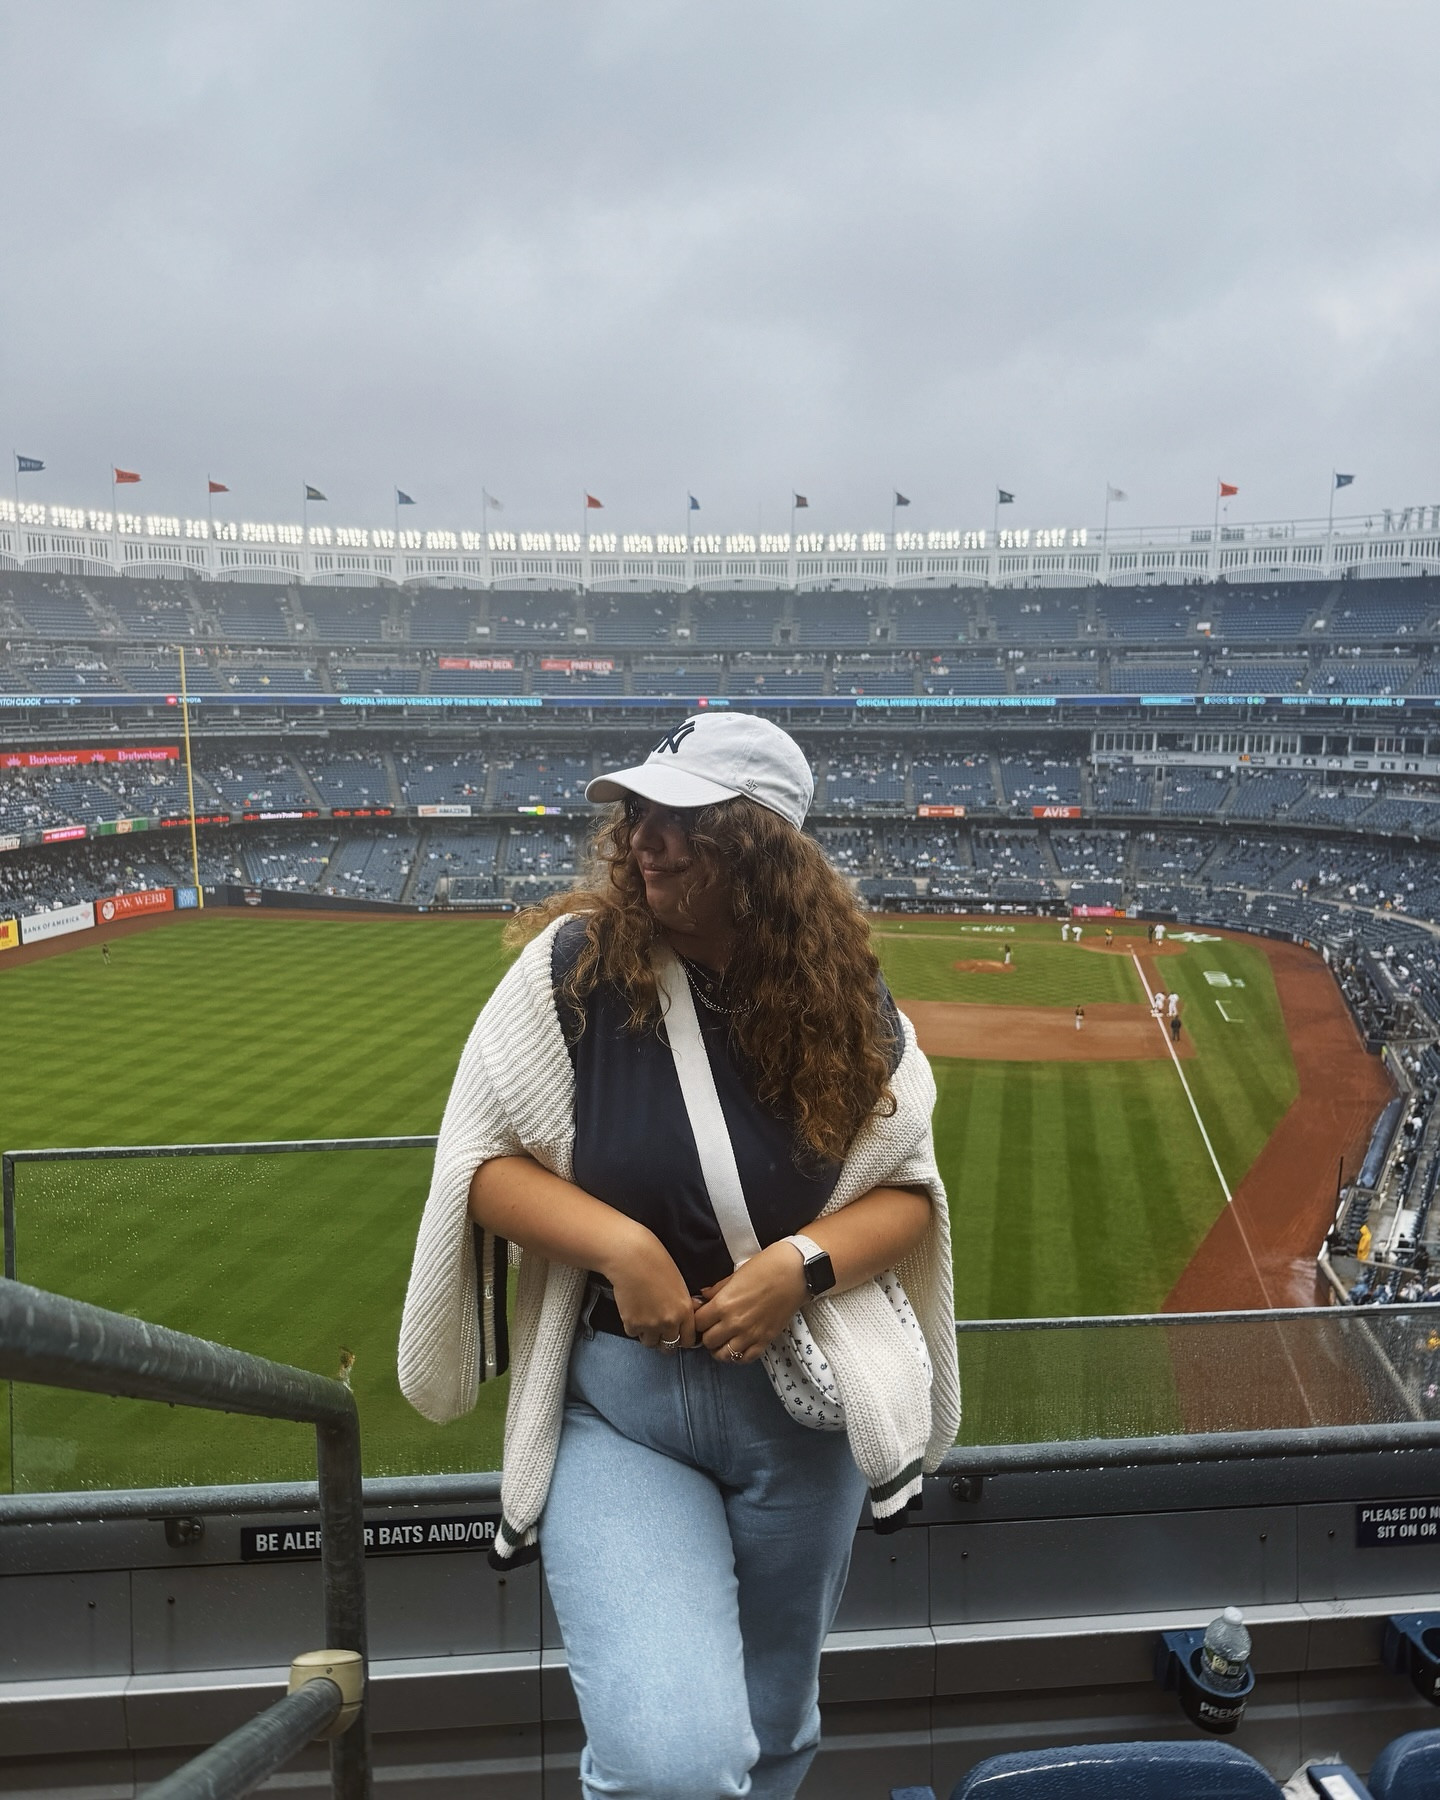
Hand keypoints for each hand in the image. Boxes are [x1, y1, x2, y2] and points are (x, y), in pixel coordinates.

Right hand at [605, 1228, 696, 1351]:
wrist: (631, 1258)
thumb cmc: (655, 1262)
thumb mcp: (679, 1284)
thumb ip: (683, 1305)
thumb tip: (683, 1318)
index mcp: (684, 1310)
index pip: (689, 1340)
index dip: (683, 1338)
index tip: (678, 1335)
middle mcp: (669, 1322)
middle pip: (670, 1346)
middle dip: (666, 1341)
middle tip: (660, 1332)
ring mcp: (650, 1325)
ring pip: (651, 1343)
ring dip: (648, 1335)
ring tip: (645, 1319)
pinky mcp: (632, 1324)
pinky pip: (634, 1334)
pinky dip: (633, 1326)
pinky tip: (633, 1310)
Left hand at [693, 1243, 807, 1364]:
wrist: (796, 1271)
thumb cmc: (767, 1266)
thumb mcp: (736, 1274)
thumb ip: (717, 1289)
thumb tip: (703, 1296)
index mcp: (723, 1304)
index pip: (698, 1322)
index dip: (697, 1320)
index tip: (700, 1317)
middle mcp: (734, 1322)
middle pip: (708, 1341)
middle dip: (706, 1334)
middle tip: (711, 1327)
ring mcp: (750, 1334)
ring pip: (724, 1355)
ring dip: (720, 1348)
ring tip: (722, 1340)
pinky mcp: (765, 1340)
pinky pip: (746, 1358)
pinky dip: (739, 1355)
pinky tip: (738, 1346)